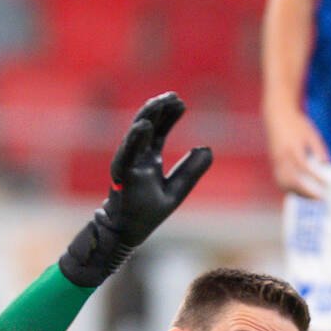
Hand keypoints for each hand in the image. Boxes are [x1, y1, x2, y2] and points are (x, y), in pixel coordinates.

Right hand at [59, 92, 213, 286]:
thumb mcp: (176, 190)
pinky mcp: (121, 175)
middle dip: (159, 110)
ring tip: (161, 102)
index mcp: (149, 159)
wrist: (126, 233)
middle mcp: (137, 157)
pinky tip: (144, 125)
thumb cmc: (146, 212)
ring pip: (136, 134)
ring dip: (148, 116)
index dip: (169, 116)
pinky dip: (135, 139)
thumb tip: (208, 148)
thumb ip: (190, 170)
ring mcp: (128, 164)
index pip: (159, 131)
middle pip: (148, 126)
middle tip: (174, 97)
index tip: (181, 103)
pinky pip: (127, 153)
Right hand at [265, 107, 329, 198]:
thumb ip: (319, 149)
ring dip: (298, 193)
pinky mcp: (274, 164)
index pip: (304, 167)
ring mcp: (276, 162)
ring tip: (312, 197)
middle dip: (306, 192)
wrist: (277, 116)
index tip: (327, 185)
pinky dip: (290, 189)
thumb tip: (327, 166)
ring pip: (284, 184)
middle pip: (292, 180)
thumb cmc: (296, 124)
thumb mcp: (311, 133)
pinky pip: (280, 181)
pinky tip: (301, 192)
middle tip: (321, 198)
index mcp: (292, 148)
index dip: (316, 178)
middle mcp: (282, 157)